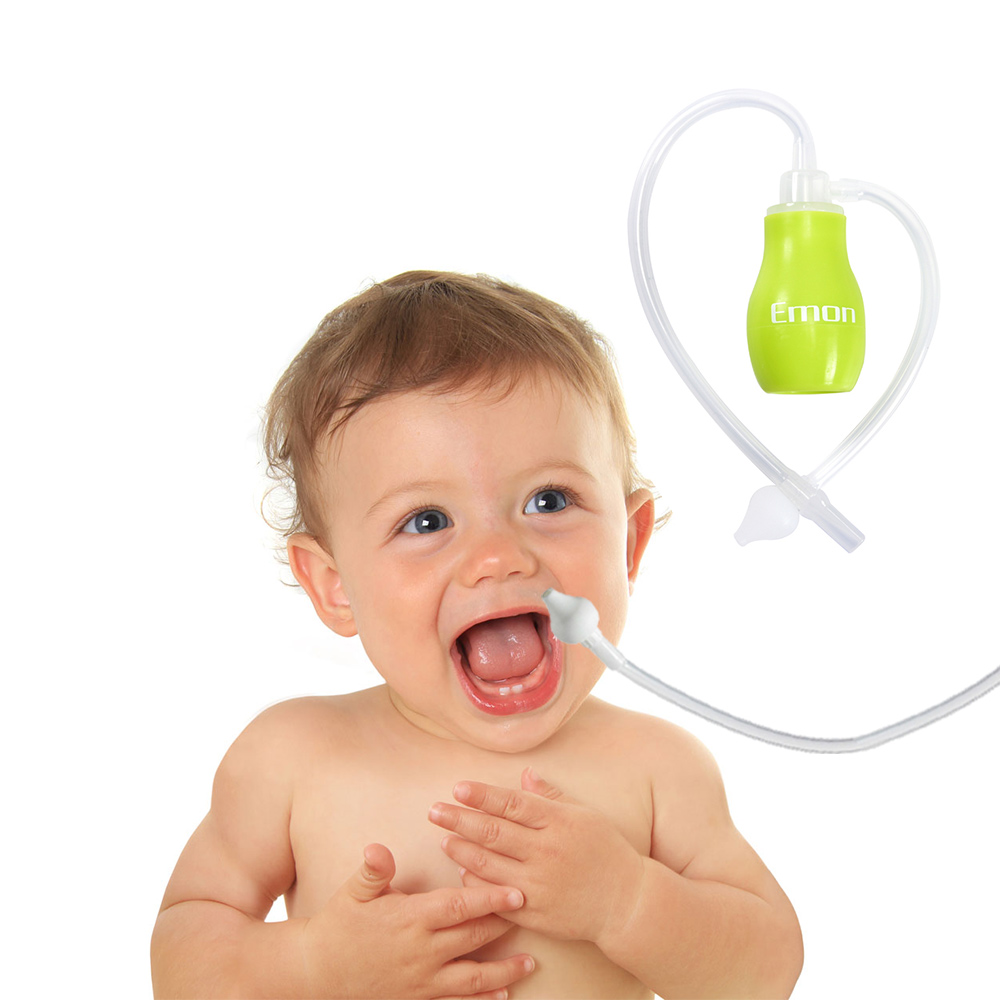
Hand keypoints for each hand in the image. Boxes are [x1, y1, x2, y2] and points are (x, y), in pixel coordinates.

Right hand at [300, 843, 535, 998]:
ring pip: (472, 977)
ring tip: (529, 964)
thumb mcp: (354, 893)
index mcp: (410, 919)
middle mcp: (421, 952)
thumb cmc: (339, 924)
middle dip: (505, 926)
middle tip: (535, 914)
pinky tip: (502, 996)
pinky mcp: (418, 999)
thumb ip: (373, 871)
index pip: (458, 907)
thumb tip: (378, 849)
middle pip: (473, 938)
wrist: (318, 973)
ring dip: (504, 971)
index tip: (517, 892)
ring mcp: (421, 980)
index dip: (489, 898)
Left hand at [429, 768, 645, 946]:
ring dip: (462, 850)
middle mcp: (546, 851)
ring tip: (443, 838)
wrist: (626, 902)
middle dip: (459, 819)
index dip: (482, 795)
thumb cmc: (606, 851)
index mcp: (558, 822)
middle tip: (435, 811)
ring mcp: (539, 884)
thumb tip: (524, 774)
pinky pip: (497, 896)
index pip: (512, 804)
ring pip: (489, 864)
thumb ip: (551, 795)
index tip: (458, 788)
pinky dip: (477, 882)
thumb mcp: (584, 814)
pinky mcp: (535, 912)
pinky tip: (463, 870)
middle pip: (493, 832)